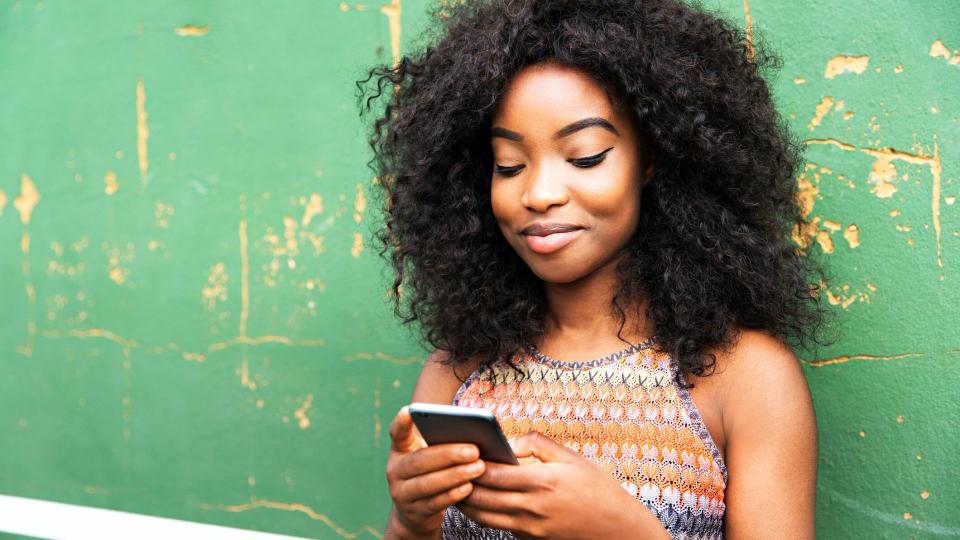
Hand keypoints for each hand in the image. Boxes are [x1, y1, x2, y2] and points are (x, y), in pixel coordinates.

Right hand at [386, 406, 486, 537]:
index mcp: (399, 450)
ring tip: (478, 468)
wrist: (415, 512)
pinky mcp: (413, 512)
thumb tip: (472, 433)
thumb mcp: (428, 456)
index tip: (409, 410)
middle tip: (474, 450)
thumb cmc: (429, 473)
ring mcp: (401, 493)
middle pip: (419, 461)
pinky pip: (434, 503)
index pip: (397, 434)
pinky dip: (452, 495)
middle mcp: (395, 471)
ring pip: (427, 484)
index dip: (401, 423)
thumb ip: (439, 444)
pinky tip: (469, 487)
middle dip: (448, 455)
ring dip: (455, 476)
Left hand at [458, 431, 668, 539]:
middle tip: (447, 469)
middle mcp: (533, 507)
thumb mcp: (570, 458)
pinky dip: (483, 515)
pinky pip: (498, 527)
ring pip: (484, 516)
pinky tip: (477, 502)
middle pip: (482, 497)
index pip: (494, 474)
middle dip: (461, 483)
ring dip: (466, 502)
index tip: (459, 452)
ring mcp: (531, 528)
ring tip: (454, 485)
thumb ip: (537, 444)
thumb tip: (509, 442)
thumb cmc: (596, 488)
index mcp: (542, 482)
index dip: (472, 464)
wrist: (617, 528)